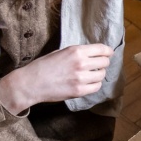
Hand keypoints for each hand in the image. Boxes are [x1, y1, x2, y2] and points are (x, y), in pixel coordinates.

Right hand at [0, 43, 114, 113]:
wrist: (31, 83)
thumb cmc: (43, 66)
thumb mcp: (61, 52)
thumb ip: (77, 53)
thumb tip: (92, 54)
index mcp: (76, 51)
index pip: (102, 49)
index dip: (108, 51)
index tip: (109, 53)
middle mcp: (81, 63)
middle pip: (105, 62)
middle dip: (103, 63)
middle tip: (99, 65)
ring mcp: (81, 78)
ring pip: (102, 75)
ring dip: (99, 74)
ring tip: (92, 74)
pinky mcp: (79, 91)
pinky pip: (96, 87)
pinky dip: (95, 84)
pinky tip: (89, 83)